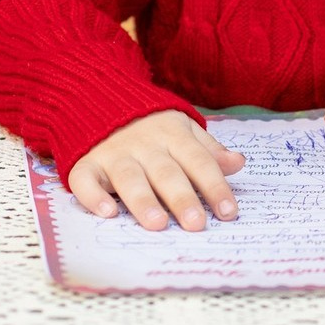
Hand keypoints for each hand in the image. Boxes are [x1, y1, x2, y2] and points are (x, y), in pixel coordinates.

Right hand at [68, 110, 244, 231]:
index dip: (215, 186)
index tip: (229, 212)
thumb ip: (209, 150)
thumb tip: (238, 163)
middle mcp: (145, 145)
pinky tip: (107, 213)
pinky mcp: (86, 164)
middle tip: (196, 224)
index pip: (199, 161)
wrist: (101, 100)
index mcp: (173, 135)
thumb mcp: (184, 129)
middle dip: (182, 198)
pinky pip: (86, 180)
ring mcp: (114, 154)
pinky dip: (94, 196)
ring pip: (130, 179)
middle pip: (167, 173)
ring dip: (144, 201)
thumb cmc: (151, 126)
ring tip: (158, 224)